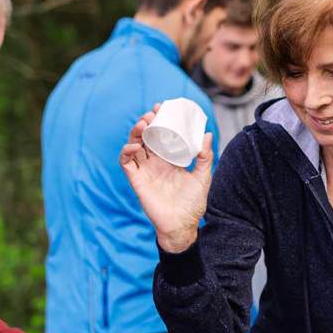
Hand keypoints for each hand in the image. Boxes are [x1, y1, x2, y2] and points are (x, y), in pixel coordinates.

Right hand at [119, 105, 213, 252]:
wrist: (183, 225)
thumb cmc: (193, 203)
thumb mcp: (203, 176)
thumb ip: (205, 157)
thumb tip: (206, 134)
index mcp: (169, 158)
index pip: (160, 134)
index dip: (158, 120)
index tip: (161, 107)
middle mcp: (154, 162)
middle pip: (145, 136)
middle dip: (146, 122)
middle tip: (152, 114)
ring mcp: (144, 170)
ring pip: (133, 145)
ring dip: (135, 133)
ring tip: (143, 125)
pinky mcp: (136, 180)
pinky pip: (126, 163)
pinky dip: (126, 152)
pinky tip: (134, 146)